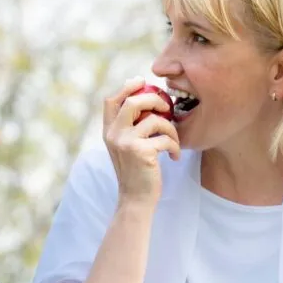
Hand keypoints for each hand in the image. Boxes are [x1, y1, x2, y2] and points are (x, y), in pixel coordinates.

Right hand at [102, 76, 180, 205]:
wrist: (135, 199)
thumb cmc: (136, 172)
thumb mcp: (125, 147)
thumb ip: (129, 126)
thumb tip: (143, 99)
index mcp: (108, 131)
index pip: (111, 100)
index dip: (127, 87)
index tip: (143, 82)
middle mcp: (113, 134)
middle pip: (133, 102)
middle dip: (155, 100)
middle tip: (167, 108)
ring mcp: (126, 142)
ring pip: (156, 120)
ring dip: (171, 130)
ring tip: (174, 141)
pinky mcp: (141, 152)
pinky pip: (165, 139)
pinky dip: (175, 147)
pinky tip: (174, 157)